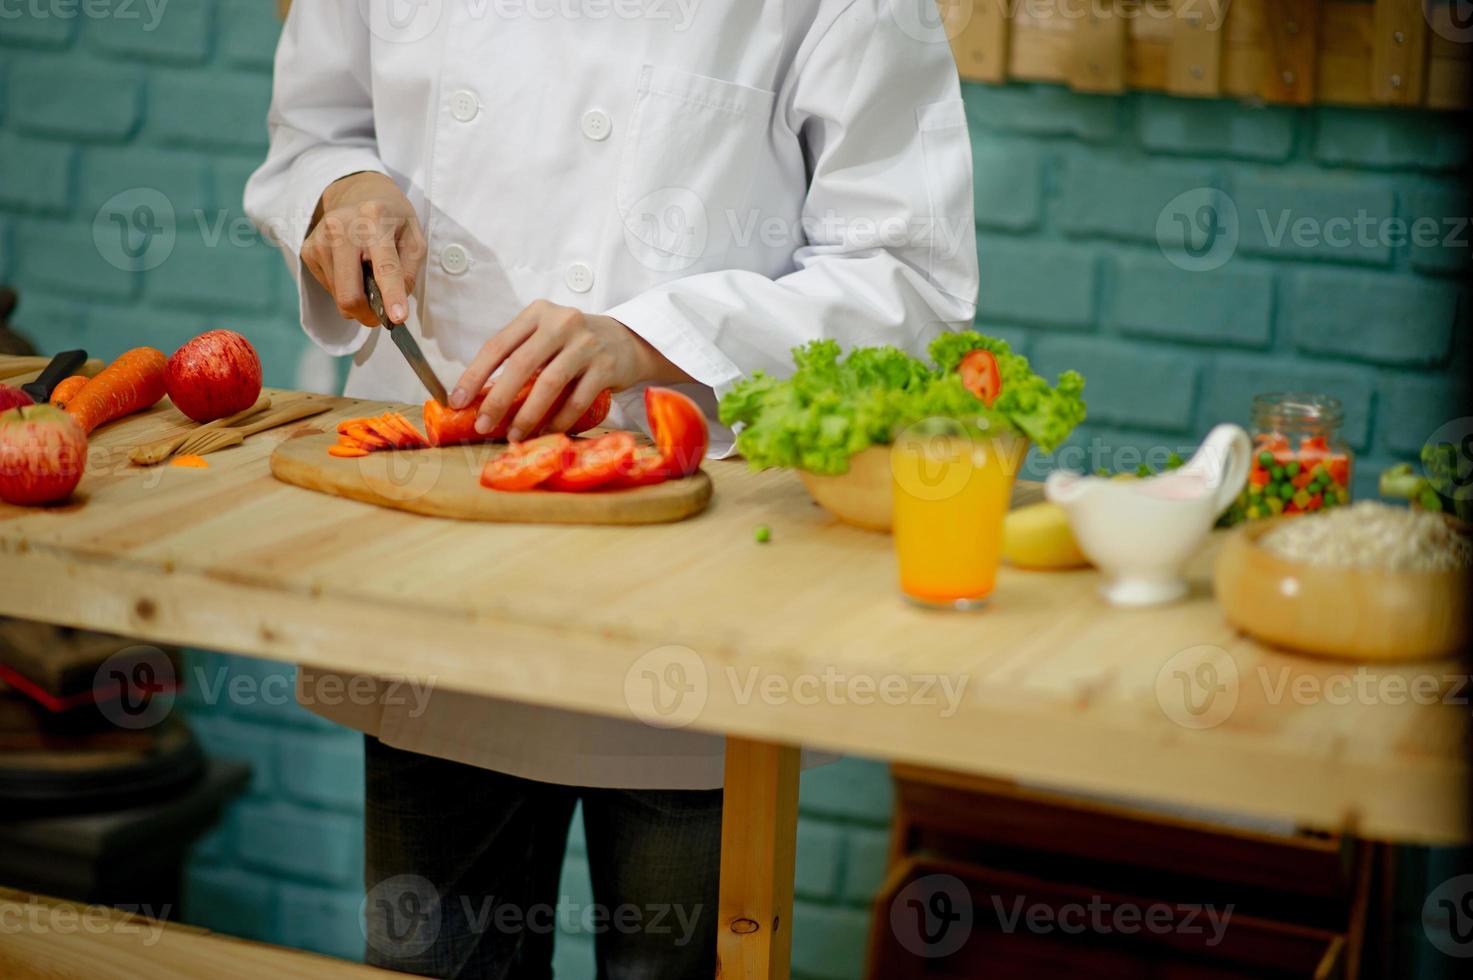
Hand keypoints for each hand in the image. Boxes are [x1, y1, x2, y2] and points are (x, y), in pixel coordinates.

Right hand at [302, 172, 425, 326]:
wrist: (358, 194)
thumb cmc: (392, 220)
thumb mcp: (414, 239)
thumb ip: (409, 272)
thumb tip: (393, 307)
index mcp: (375, 219)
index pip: (384, 266)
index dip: (391, 295)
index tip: (397, 318)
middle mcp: (341, 227)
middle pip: (349, 293)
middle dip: (367, 313)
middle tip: (382, 313)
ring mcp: (320, 239)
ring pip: (339, 296)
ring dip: (358, 297)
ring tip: (367, 273)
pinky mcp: (307, 251)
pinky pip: (329, 288)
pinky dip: (344, 287)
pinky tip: (351, 267)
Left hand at [452, 300, 691, 440]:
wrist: (626, 340)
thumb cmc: (574, 344)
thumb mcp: (546, 336)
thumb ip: (519, 355)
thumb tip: (479, 396)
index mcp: (537, 313)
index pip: (498, 345)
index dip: (474, 375)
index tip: (458, 401)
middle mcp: (561, 322)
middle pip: (521, 364)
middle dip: (498, 399)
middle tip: (482, 425)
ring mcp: (586, 343)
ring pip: (549, 383)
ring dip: (528, 414)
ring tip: (514, 435)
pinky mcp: (607, 365)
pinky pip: (578, 399)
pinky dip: (559, 419)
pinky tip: (547, 432)